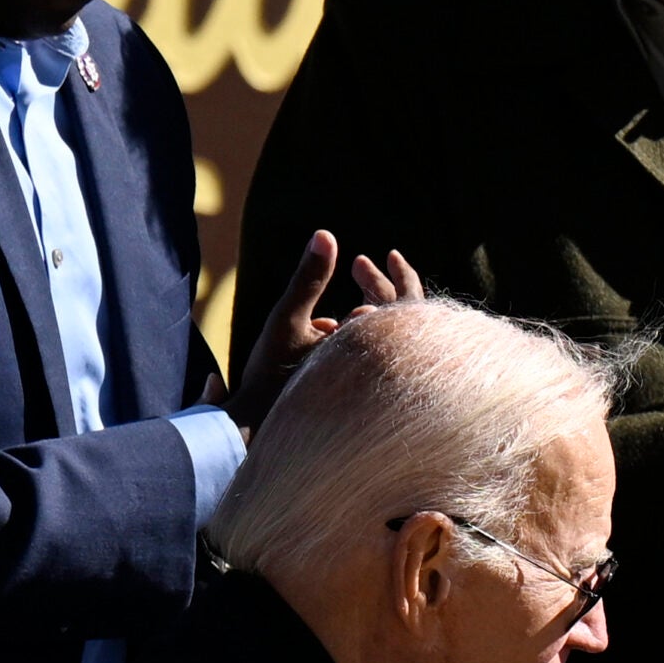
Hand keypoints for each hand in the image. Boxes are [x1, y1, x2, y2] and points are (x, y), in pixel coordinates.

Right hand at [223, 230, 421, 433]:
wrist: (258, 427)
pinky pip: (373, 358)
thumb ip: (309, 279)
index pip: (405, 305)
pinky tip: (329, 332)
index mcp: (373, 351)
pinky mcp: (356, 395)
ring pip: (385, 340)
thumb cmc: (271, 376)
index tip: (373, 259)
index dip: (395, 276)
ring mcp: (368, 385)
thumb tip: (326, 235)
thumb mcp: (287, 320)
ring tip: (348, 296)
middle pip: (403, 321)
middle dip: (382, 287)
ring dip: (371, 312)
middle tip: (360, 265)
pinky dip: (361, 335)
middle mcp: (379, 371)